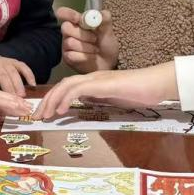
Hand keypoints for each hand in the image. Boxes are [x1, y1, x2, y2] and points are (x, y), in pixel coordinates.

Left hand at [0, 53, 35, 96]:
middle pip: (2, 78)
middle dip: (9, 90)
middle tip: (15, 104)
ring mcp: (5, 62)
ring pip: (14, 73)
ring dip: (19, 86)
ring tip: (23, 99)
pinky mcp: (14, 62)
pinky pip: (24, 67)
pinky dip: (29, 75)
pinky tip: (33, 85)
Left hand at [32, 62, 177, 120]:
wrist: (157, 84)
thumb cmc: (140, 92)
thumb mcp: (114, 98)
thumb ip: (98, 98)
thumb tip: (83, 102)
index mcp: (94, 81)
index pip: (67, 87)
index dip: (53, 99)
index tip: (44, 114)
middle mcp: (92, 77)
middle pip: (62, 85)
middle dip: (46, 100)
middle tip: (37, 117)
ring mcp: (98, 79)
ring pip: (67, 85)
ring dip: (52, 100)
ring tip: (44, 115)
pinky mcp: (104, 84)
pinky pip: (79, 89)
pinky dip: (67, 98)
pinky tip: (61, 110)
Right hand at [57, 6, 119, 73]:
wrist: (108, 63)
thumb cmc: (106, 46)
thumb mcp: (109, 32)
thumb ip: (105, 21)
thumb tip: (101, 13)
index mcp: (78, 22)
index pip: (65, 13)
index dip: (68, 14)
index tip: (77, 18)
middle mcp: (70, 32)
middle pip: (66, 27)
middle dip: (83, 34)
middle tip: (95, 39)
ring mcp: (67, 45)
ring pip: (70, 42)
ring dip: (87, 47)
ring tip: (95, 50)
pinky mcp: (67, 57)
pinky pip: (71, 55)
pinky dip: (84, 57)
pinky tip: (89, 57)